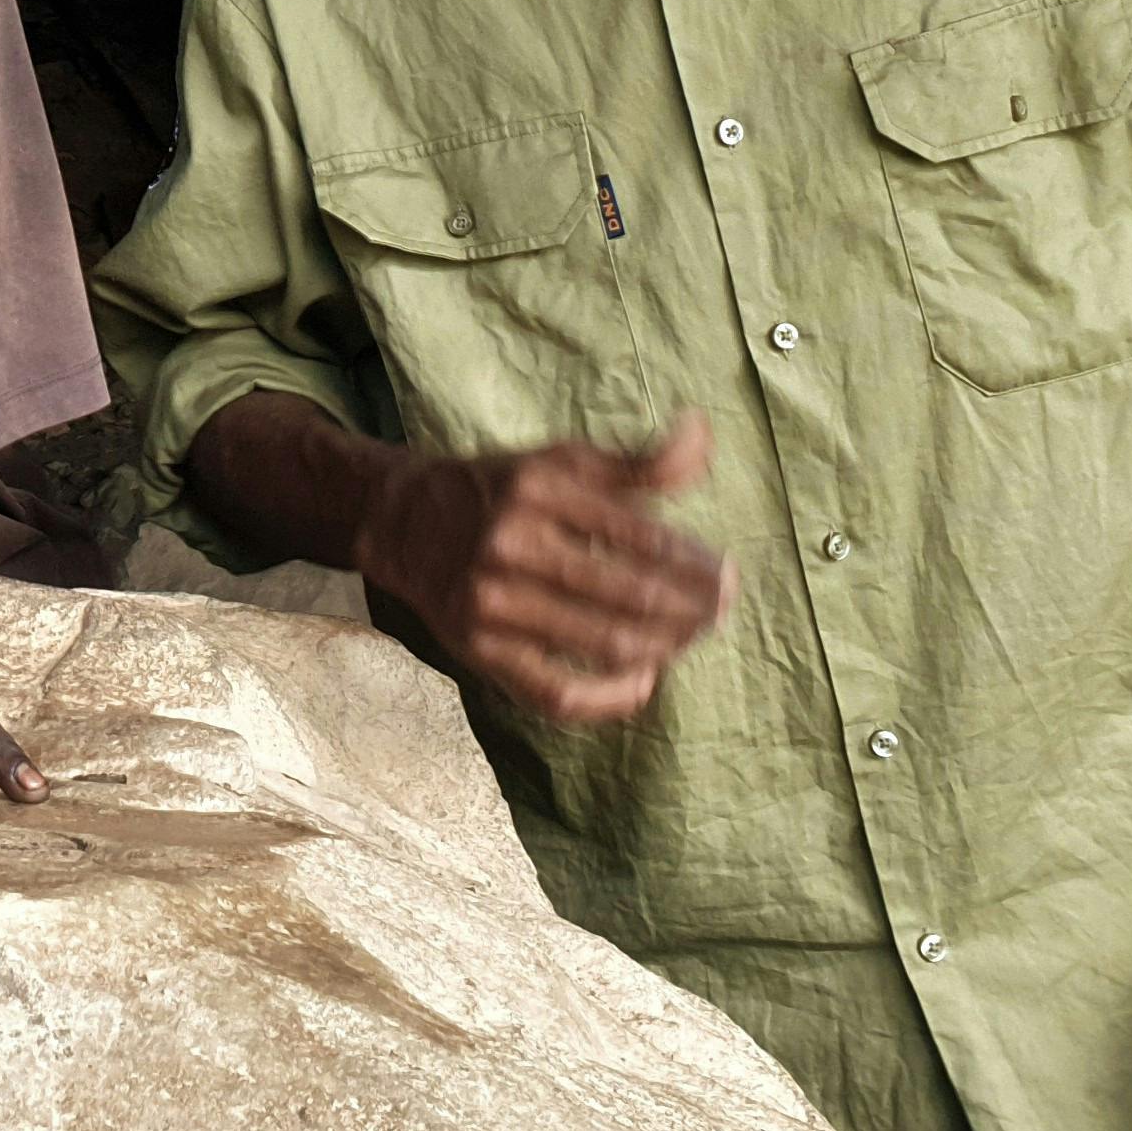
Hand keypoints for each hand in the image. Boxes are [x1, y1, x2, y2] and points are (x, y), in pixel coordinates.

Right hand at [350, 412, 733, 723]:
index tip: (728, 574)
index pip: (640, 536)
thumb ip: (637, 460)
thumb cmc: (499, 489)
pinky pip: (557, 694)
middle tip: (722, 610)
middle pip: (630, 595)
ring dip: (665, 648)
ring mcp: (492, 604)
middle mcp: (511, 545)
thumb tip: (701, 433)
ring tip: (690, 638)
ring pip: (604, 644)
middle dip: (692, 608)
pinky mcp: (479, 650)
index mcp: (538, 491)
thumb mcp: (560, 461)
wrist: (402, 522)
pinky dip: (610, 697)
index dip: (695, 562)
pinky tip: (644, 682)